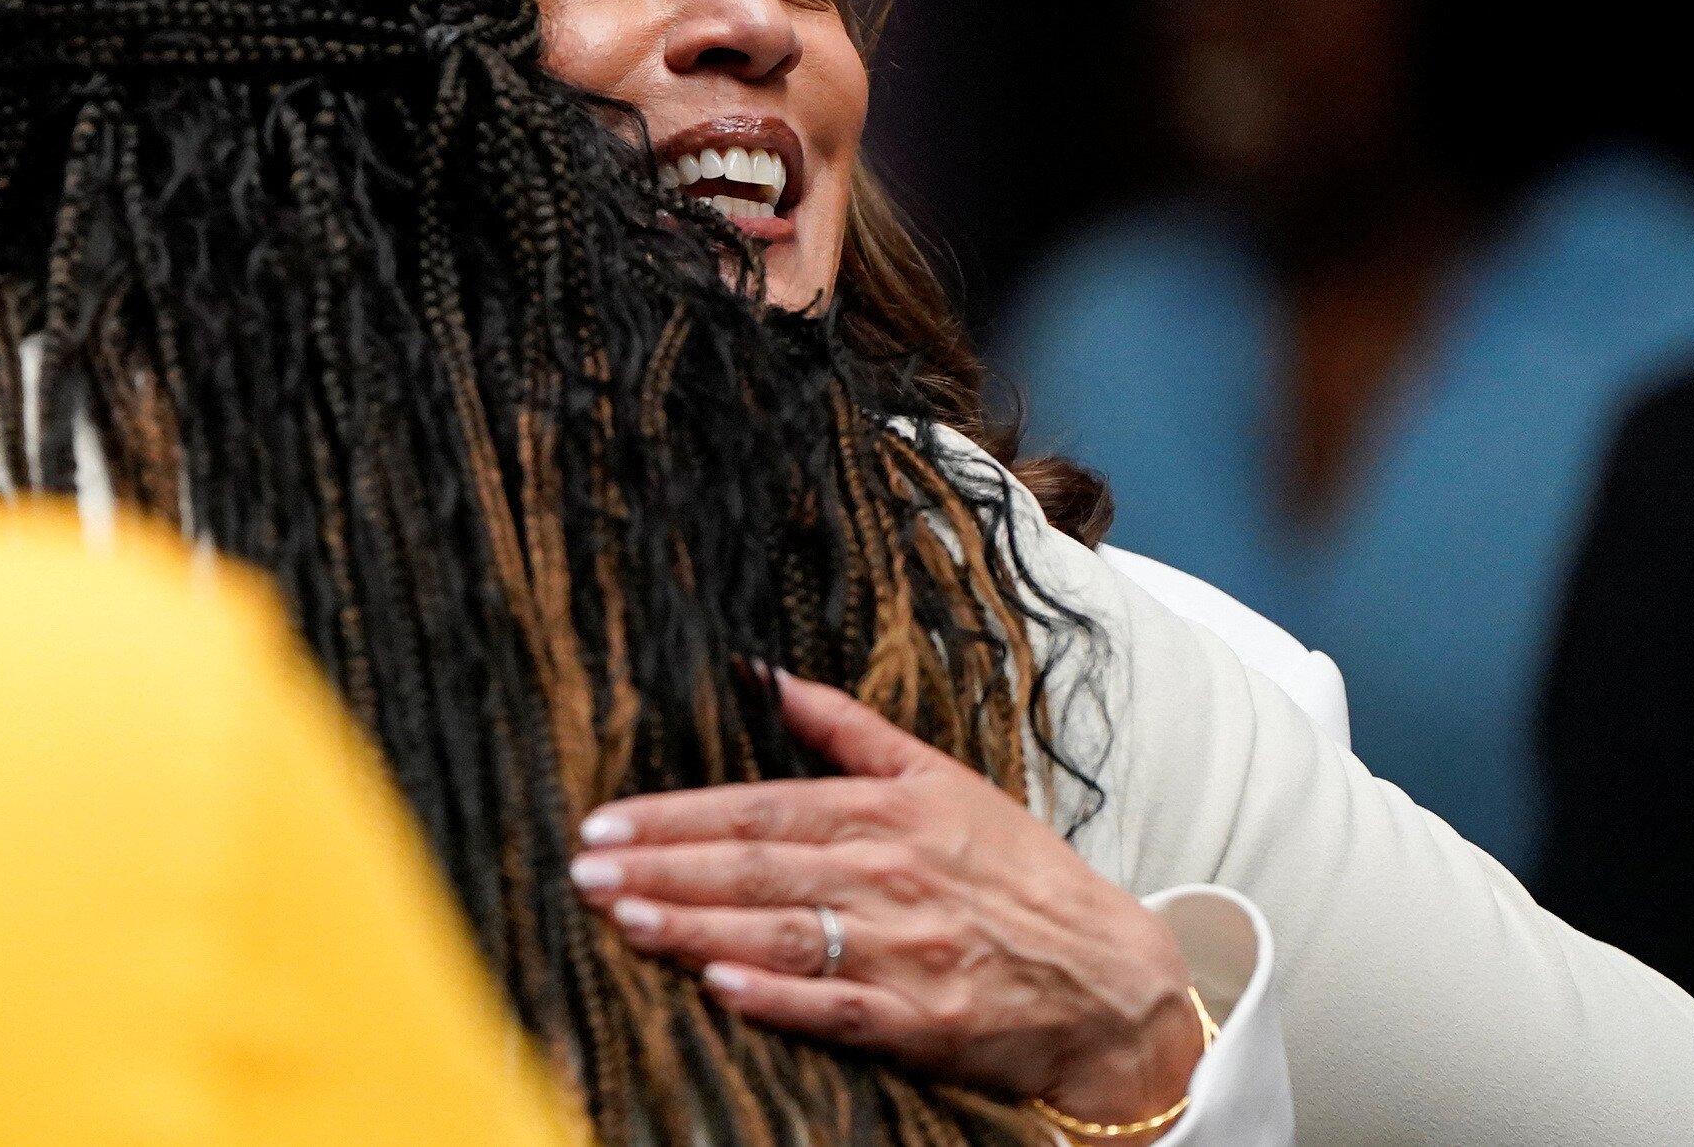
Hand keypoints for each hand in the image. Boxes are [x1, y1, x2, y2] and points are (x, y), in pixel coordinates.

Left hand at [570, 672, 1204, 1133]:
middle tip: (583, 870)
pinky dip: (778, 998)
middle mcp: (890, 874)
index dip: (676, 815)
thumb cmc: (1016, 873)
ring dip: (694, 926)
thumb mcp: (942, 779)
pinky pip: (837, 1007)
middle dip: (661, 868)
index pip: (760, 807)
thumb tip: (764, 673)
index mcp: (888, 811)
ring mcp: (905, 949)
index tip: (603, 822)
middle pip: (755, 868)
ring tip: (621, 918)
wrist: (1109, 976)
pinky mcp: (923, 1020)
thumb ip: (848, 728)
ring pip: (780, 933)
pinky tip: (718, 988)